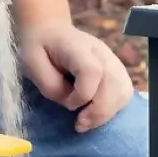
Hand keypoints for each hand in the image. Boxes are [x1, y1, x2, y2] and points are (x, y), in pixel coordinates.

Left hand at [20, 22, 134, 132]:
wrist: (50, 32)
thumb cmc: (39, 49)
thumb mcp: (32, 65)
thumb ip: (51, 86)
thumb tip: (72, 105)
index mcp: (77, 46)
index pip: (92, 71)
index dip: (82, 94)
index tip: (67, 104)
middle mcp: (100, 51)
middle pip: (113, 82)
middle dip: (98, 110)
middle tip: (79, 124)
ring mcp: (112, 59)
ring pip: (123, 89)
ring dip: (108, 112)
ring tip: (87, 121)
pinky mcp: (116, 69)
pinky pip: (124, 92)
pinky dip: (113, 108)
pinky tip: (96, 113)